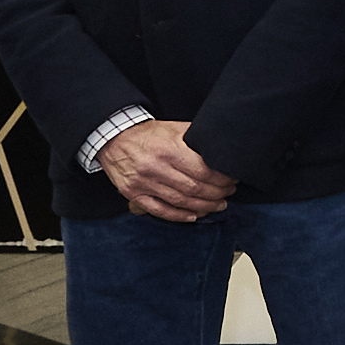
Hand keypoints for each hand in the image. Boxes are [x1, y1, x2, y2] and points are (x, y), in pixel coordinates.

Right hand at [99, 118, 233, 221]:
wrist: (113, 138)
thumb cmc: (147, 134)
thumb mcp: (173, 128)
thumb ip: (196, 138)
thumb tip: (220, 147)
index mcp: (169, 150)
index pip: (203, 171)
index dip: (221, 179)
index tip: (231, 179)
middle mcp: (156, 168)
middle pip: (194, 188)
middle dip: (217, 194)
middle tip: (228, 193)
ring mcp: (143, 183)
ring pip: (180, 202)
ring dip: (203, 207)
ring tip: (218, 205)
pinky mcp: (134, 193)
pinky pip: (159, 210)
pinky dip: (179, 216)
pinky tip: (193, 215)